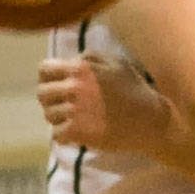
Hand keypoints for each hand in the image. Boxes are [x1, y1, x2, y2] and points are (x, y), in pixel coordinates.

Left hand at [37, 54, 172, 152]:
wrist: (153, 122)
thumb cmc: (135, 90)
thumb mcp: (116, 63)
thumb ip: (89, 57)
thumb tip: (69, 60)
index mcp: (80, 68)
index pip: (44, 70)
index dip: (48, 78)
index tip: (56, 86)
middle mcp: (74, 87)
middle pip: (41, 93)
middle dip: (51, 99)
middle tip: (64, 105)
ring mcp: (75, 110)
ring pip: (48, 115)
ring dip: (58, 118)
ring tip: (73, 120)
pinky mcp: (79, 132)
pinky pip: (56, 134)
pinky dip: (64, 136)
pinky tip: (76, 134)